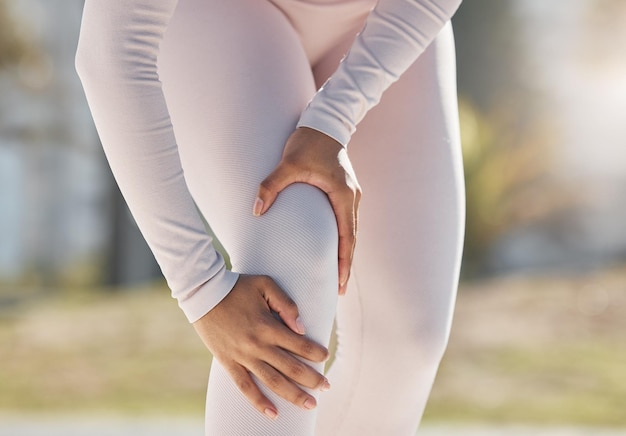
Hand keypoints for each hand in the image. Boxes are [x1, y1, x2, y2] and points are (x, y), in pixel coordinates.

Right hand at [192, 274, 329, 419]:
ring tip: (310, 405)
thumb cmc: (237, 286)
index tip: (325, 356)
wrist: (203, 294)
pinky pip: (245, 387)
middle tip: (326, 387)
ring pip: (272, 381)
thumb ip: (286, 304)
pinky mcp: (228, 363)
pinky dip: (259, 402)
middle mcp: (258, 345)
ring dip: (293, 395)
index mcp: (268, 326)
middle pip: (291, 368)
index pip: (300, 344)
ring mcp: (243, 356)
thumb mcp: (265, 284)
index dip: (316, 352)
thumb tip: (301, 327)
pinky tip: (273, 414)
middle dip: (312, 379)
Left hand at [254, 127, 360, 294]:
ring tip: (337, 275)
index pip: (347, 237)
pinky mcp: (345, 192)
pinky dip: (343, 238)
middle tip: (339, 289)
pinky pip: (346, 221)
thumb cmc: (308, 143)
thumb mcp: (288, 164)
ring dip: (346, 253)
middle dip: (346, 265)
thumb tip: (256, 210)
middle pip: (352, 240)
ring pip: (351, 231)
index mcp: (343, 196)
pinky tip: (335, 249)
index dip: (345, 262)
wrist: (325, 123)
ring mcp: (351, 195)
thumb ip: (271, 186)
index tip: (341, 283)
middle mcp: (352, 198)